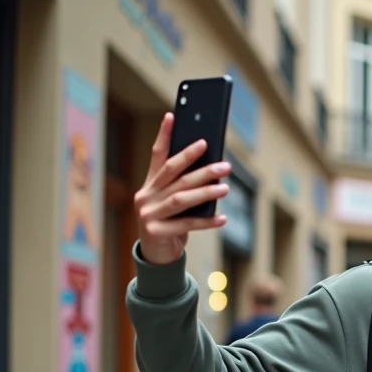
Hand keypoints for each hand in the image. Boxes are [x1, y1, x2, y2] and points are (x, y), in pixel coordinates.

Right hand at [134, 113, 229, 265]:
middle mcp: (146, 196)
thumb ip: (184, 186)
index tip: (173, 115)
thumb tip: (212, 168)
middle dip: (201, 168)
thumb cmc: (171, 223)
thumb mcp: (174, 202)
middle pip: (176, 176)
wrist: (157, 255)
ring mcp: (148, 214)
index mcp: (149, 184)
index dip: (165, 135)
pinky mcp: (156, 232)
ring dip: (206, 193)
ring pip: (181, 199)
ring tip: (226, 188)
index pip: (157, 155)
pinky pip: (186, 224)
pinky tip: (222, 218)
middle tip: (225, 165)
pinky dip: (206, 221)